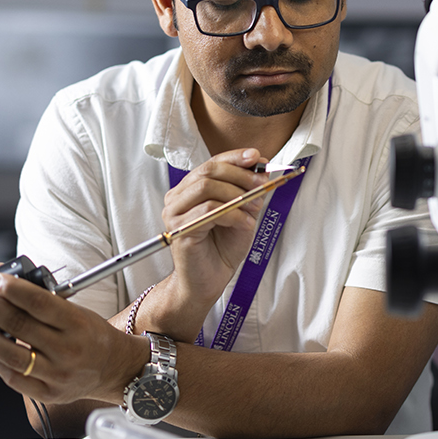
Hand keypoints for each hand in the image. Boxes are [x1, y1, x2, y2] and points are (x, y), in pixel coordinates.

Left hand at [0, 272, 146, 405]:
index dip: (13, 290)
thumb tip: (1, 274)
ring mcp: (58, 374)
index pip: (40, 303)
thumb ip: (39, 295)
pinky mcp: (48, 393)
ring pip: (13, 356)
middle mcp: (68, 350)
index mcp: (78, 324)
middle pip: (21, 327)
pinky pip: (14, 379)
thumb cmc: (91, 335)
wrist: (114, 368)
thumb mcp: (75, 309)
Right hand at [161, 148, 271, 304]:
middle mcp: (177, 198)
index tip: (258, 157)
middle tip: (262, 183)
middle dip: (240, 174)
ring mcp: (175, 214)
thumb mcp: (241, 212)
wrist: (209, 281)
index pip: (212, 163)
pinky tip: (247, 223)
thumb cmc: (222, 248)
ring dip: (237, 195)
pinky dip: (234, 215)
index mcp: (190, 189)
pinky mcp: (180, 231)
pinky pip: (209, 212)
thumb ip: (247, 191)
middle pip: (208, 171)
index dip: (236, 157)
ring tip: (255, 209)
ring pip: (207, 188)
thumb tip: (262, 168)